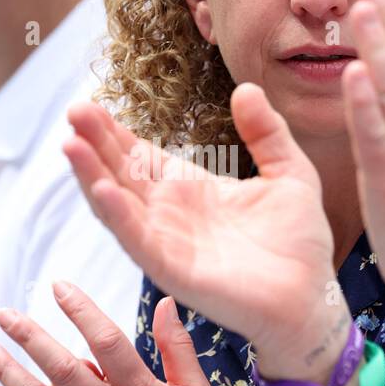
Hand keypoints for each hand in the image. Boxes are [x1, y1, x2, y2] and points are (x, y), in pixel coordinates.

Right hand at [64, 83, 345, 377]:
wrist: (313, 297)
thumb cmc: (300, 243)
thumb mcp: (289, 172)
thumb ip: (267, 132)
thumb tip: (246, 88)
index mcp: (191, 190)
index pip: (141, 156)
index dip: (114, 132)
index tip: (89, 104)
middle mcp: (170, 215)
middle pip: (120, 174)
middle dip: (95, 144)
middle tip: (73, 111)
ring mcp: (167, 243)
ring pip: (118, 206)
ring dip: (92, 176)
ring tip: (71, 144)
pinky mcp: (174, 271)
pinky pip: (138, 241)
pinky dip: (117, 216)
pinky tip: (101, 189)